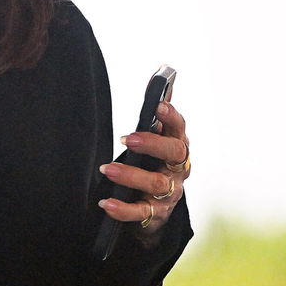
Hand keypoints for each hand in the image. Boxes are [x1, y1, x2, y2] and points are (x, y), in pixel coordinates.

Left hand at [97, 99, 190, 236]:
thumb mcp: (155, 139)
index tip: (157, 105)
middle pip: (174, 154)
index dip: (171, 117)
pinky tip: (105, 202)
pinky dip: (123, 209)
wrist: (154, 207)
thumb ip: (157, 113)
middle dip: (152, 144)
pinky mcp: (155, 214)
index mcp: (178, 147)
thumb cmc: (152, 164)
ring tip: (106, 168)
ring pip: (157, 183)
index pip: (180, 129)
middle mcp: (178, 170)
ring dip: (131, 175)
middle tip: (126, 138)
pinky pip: (141, 213)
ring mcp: (169, 193)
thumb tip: (163, 72)